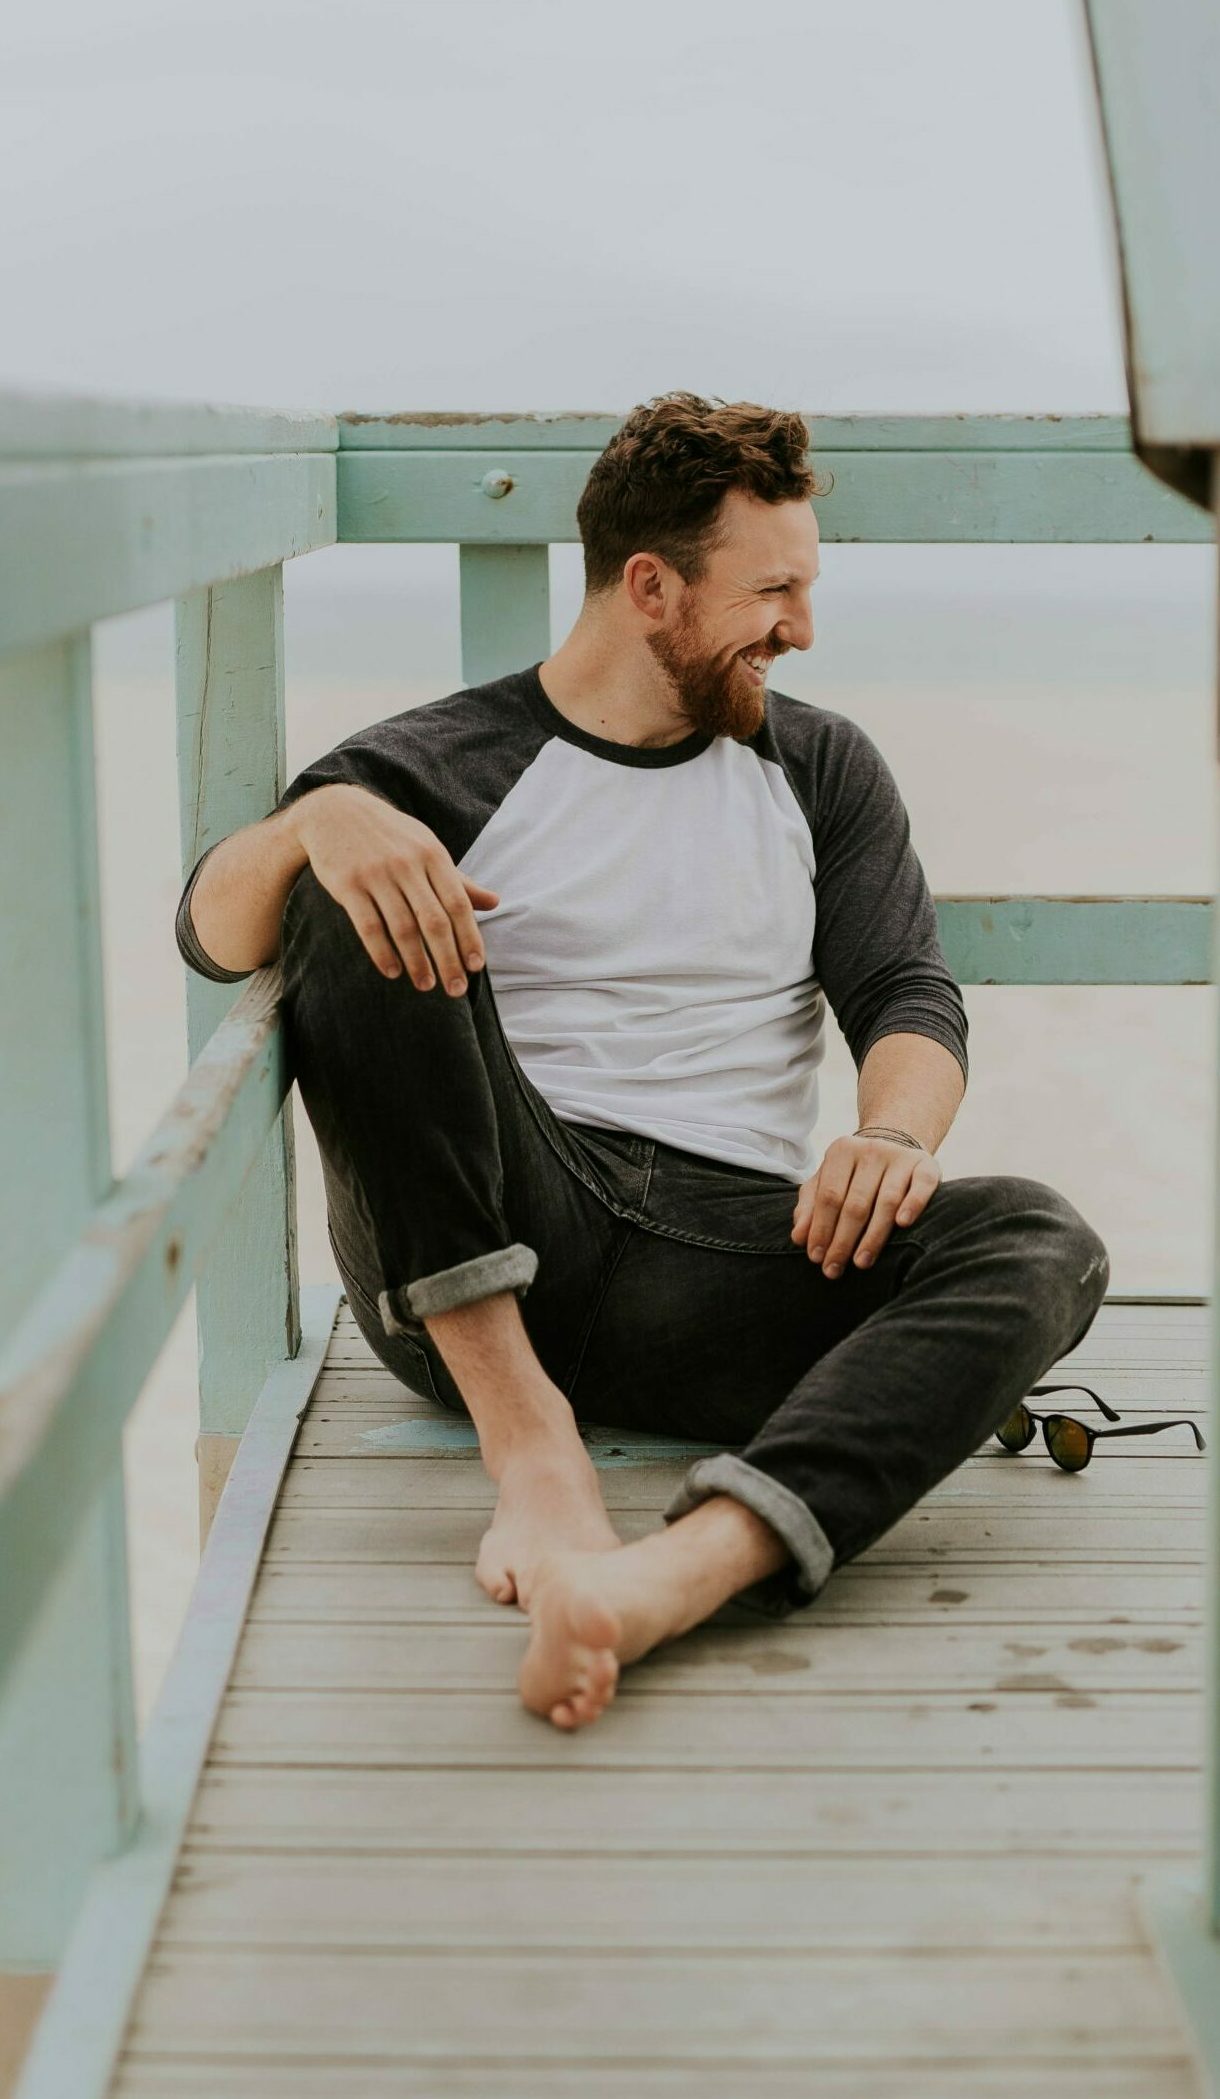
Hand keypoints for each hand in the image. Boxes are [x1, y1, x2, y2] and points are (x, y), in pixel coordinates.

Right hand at [290, 785, 499, 994]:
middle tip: (455, 989)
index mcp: (432, 855)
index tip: (475, 967)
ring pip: (402, 928)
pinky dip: (382, 953)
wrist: (334, 812)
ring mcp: (376, 874)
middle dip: (448, 959)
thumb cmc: (390, 836)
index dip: (469, 938)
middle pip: (434, 921)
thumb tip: (495, 903)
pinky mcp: (348, 884)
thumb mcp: (427, 848)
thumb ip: (458, 880)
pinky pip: (369, 926)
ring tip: (425, 985)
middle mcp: (407, 864)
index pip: (458, 904)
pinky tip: (393, 972)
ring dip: (417, 962)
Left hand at [790, 1131, 941, 1276]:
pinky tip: (903, 1224)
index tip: (816, 1257)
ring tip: (861, 1262)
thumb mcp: (827, 1182)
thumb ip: (810, 1208)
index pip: (828, 1196)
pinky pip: (922, 1186)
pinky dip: (913, 1204)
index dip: (820, 1229)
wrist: (895, 1145)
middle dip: (843, 1240)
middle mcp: (871, 1150)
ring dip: (874, 1235)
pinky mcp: (926, 1165)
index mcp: (842, 1151)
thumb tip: (799, 1237)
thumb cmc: (855, 1174)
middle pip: (855, 1203)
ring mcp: (900, 1157)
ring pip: (887, 1201)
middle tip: (834, 1269)